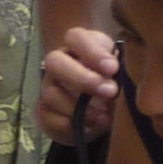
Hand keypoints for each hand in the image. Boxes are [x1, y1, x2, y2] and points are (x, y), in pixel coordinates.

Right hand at [35, 24, 119, 143]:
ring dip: (78, 107)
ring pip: (51, 94)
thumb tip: (116, 81)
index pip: (75, 37)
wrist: (96, 111)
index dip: (93, 52)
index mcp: (77, 46)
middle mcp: (58, 63)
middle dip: (83, 78)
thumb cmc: (110, 81)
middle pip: (55, 62)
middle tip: (110, 91)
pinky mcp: (44, 112)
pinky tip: (92, 126)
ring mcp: (48, 87)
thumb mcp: (119, 71)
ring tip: (104, 116)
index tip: (113, 68)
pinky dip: (72, 125)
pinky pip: (50, 118)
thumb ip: (118, 69)